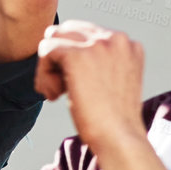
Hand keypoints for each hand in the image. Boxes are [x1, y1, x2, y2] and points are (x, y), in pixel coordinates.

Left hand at [34, 21, 146, 153]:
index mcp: (127, 44)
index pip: (86, 34)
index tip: (74, 84)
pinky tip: (53, 95)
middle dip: (58, 58)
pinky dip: (43, 75)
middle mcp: (116, 38)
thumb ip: (98, 60)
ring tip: (56, 92)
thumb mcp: (113, 80)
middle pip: (67, 31)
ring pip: (53, 39)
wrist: (118, 138)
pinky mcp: (76, 54)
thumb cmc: (113, 119)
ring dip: (48, 67)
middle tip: (61, 88)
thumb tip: (61, 48)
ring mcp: (97, 44)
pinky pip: (46, 51)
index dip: (72, 58)